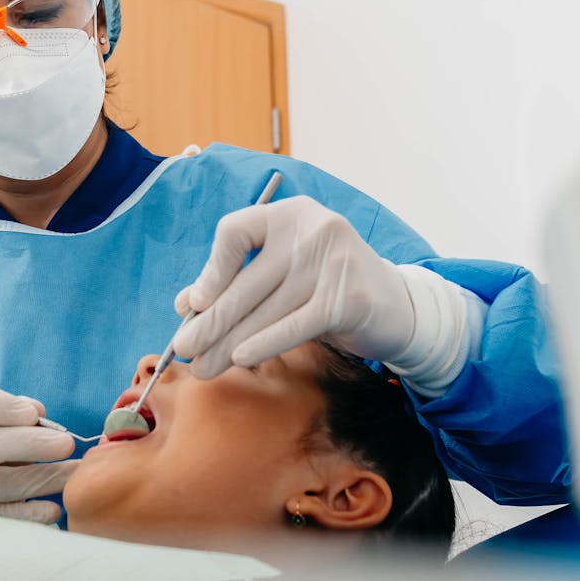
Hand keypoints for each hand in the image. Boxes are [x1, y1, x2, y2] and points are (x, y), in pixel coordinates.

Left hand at [171, 196, 415, 377]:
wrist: (396, 306)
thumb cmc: (325, 289)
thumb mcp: (282, 275)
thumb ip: (236, 281)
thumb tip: (186, 303)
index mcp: (289, 214)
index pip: (235, 231)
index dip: (211, 269)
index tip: (194, 304)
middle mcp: (313, 228)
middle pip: (247, 279)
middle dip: (211, 321)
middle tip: (183, 349)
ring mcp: (334, 261)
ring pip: (266, 308)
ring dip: (228, 343)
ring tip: (204, 367)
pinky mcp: (349, 297)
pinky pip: (295, 325)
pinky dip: (264, 343)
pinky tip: (240, 358)